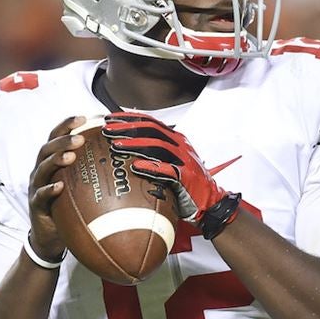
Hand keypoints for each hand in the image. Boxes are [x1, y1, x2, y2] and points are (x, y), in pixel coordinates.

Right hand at [28, 115, 87, 260]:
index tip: (83, 117)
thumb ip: (96, 170)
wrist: (51, 236)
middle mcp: (41, 170)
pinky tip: (59, 187)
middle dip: (63, 140)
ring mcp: (36, 187)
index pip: (56, 137)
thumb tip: (129, 158)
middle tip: (80, 137)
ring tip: (71, 156)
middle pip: (47, 149)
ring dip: (56, 160)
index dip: (66, 125)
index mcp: (52, 161)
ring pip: (42, 169)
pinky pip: (40, 196)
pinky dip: (49, 190)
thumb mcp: (83, 185)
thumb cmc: (70, 205)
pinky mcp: (35, 205)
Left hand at [102, 113, 229, 221]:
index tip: (111, 118)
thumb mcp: (172, 160)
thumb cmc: (187, 182)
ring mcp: (184, 160)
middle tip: (108, 131)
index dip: (130, 118)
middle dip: (127, 129)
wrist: (211, 200)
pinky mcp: (186, 177)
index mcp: (176, 139)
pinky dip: (150, 167)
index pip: (150, 122)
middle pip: (151, 131)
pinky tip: (136, 166)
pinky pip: (167, 170)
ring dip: (135, 145)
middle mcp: (180, 146)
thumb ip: (154, 152)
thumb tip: (126, 147)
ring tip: (117, 145)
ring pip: (157, 146)